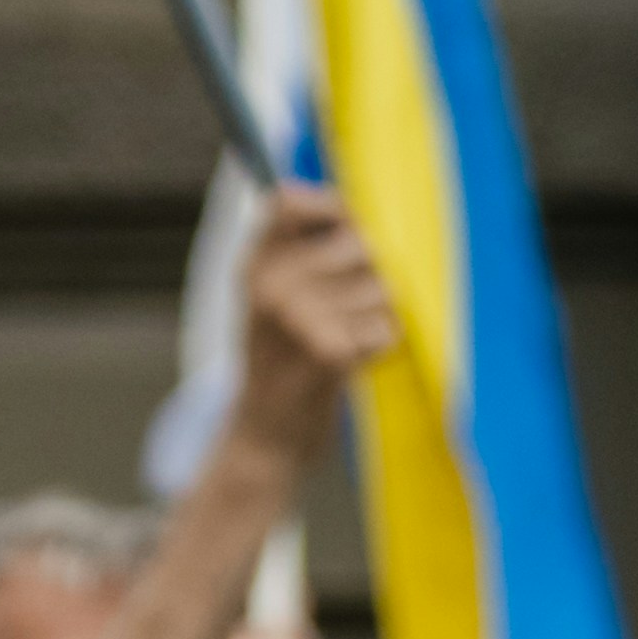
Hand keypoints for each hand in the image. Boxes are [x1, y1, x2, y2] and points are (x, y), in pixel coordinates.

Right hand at [235, 185, 398, 470]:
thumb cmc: (276, 360)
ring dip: (376, 316)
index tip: (343, 226)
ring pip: (381, 287)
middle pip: (361, 244)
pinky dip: (379, 346)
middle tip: (346, 310)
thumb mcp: (266, 297)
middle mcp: (271, 286)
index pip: (289, 202)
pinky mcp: (328, 352)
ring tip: (345, 340)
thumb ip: (294, 248)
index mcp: (253, 266)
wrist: (263, 436)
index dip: (330, 207)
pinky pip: (384, 328)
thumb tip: (354, 209)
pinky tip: (352, 362)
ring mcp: (297, 319)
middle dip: (370, 276)